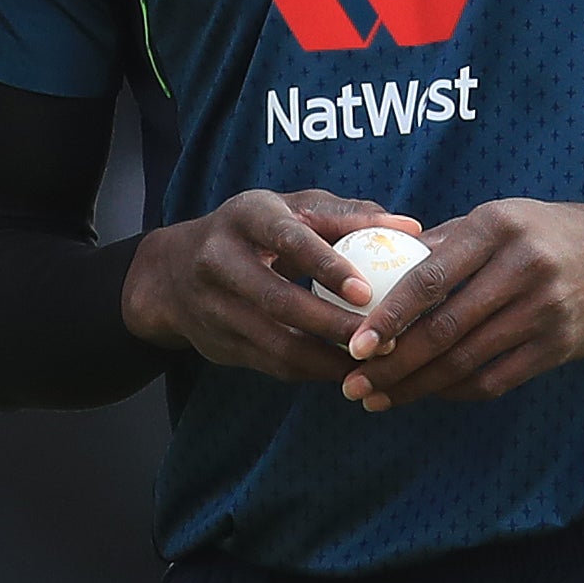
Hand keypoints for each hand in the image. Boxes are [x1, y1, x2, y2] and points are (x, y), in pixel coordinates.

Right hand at [122, 188, 423, 380]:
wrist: (171, 274)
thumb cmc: (255, 231)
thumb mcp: (291, 210)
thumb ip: (349, 216)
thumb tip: (412, 227)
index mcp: (245, 216)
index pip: (288, 239)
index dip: (327, 266)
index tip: (366, 290)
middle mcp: (220, 260)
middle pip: (279, 301)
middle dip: (334, 326)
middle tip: (385, 340)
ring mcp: (213, 307)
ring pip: (276, 343)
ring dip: (328, 360)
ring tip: (375, 363)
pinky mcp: (217, 345)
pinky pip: (272, 365)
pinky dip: (313, 372)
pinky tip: (347, 372)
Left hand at [338, 197, 583, 410]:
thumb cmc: (546, 233)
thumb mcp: (499, 218)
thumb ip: (445, 243)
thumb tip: (377, 266)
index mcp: (495, 227)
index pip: (429, 277)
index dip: (388, 315)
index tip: (354, 343)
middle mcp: (522, 268)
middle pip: (443, 328)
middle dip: (392, 364)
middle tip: (353, 383)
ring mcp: (545, 310)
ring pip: (466, 360)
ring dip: (416, 386)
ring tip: (378, 397)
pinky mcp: (561, 345)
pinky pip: (496, 378)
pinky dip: (456, 391)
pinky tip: (428, 394)